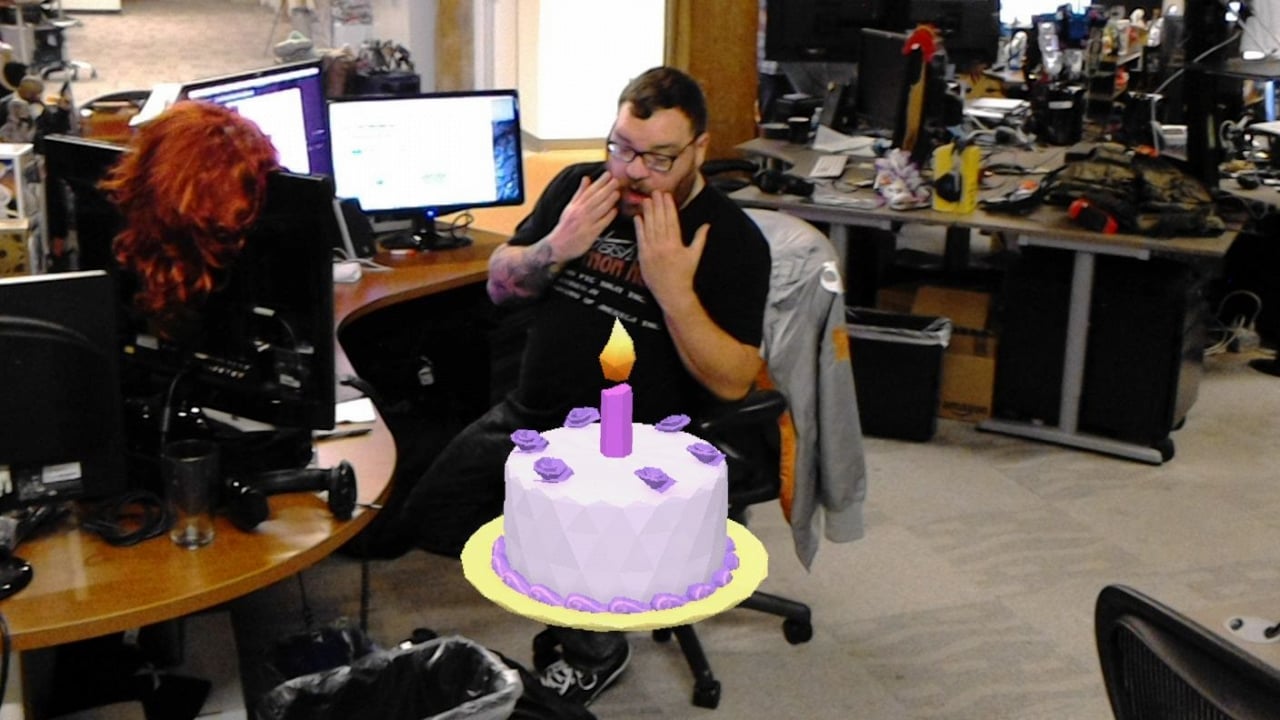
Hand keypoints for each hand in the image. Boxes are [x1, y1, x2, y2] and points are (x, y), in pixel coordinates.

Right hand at [547, 174, 618, 262]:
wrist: (558, 245)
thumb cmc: (566, 226)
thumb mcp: (570, 207)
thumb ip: (580, 193)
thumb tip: (586, 178)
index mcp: (575, 206)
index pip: (589, 191)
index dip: (599, 182)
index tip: (608, 175)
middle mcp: (580, 213)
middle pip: (595, 199)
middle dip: (606, 189)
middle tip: (616, 181)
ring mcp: (585, 223)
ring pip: (598, 209)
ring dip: (609, 200)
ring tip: (617, 192)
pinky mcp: (590, 234)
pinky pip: (600, 224)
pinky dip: (608, 216)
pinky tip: (615, 210)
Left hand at [635, 191, 706, 307]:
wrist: (673, 292)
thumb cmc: (685, 275)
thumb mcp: (695, 255)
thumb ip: (700, 239)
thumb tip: (707, 225)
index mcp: (676, 243)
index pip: (672, 220)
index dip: (669, 206)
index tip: (667, 195)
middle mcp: (663, 245)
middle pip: (660, 220)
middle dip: (657, 205)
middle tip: (655, 191)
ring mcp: (652, 250)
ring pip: (649, 227)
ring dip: (647, 212)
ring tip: (646, 200)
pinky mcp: (643, 257)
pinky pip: (640, 239)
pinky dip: (639, 227)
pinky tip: (638, 217)